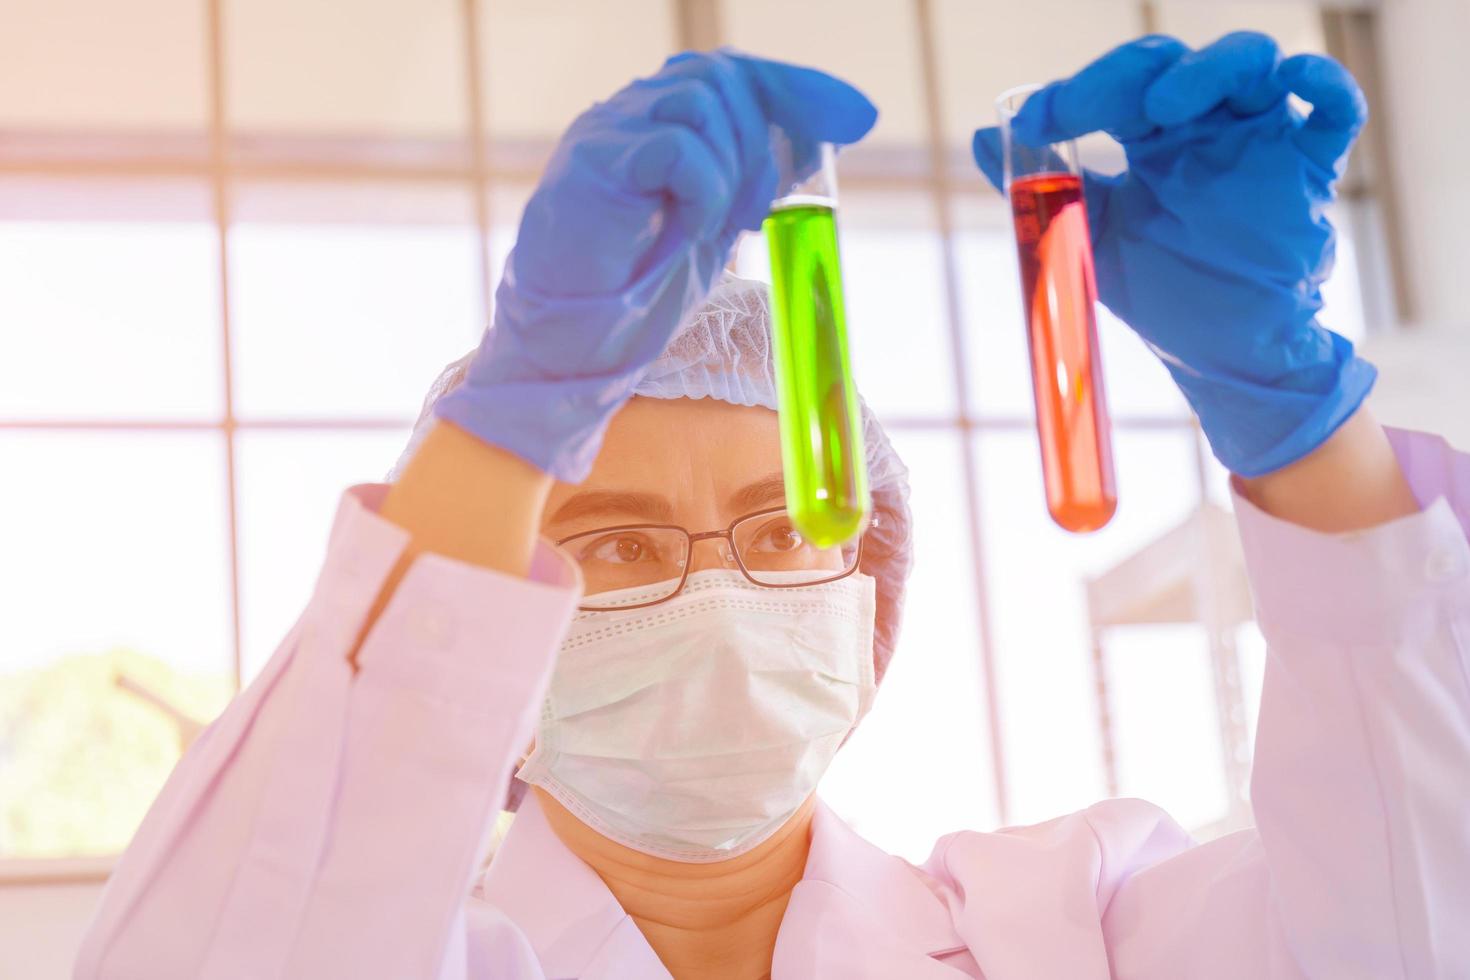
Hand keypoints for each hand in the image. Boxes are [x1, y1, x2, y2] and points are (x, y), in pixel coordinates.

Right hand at [434, 51, 875, 481]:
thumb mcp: (708, 224)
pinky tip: (695, 229)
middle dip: (765, 136)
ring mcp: (606, 132)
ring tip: (723, 224)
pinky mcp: (594, 164)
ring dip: (733, 164)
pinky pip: (677, 146)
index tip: (858, 118)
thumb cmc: (632, 292)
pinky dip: (705, 188)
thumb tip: (814, 147)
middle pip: (720, 75)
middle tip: (760, 209)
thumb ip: (746, 179)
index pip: (734, 73)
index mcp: (653, 122)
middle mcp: (626, 114)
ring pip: (699, 99)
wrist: (570, 344)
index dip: (799, 89)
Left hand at [973, 33, 1376, 476]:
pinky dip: (1320, 84)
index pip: (1117, 88)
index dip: (1076, 93)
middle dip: (1125, 75)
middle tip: (1085, 106)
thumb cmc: (1166, 293)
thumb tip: (985, 139)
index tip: (1036, 122)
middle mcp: (1207, 126)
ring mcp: (1261, 140)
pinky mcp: (1310, 166)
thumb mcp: (1092, 237)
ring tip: (1162, 104)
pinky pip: (1332, 109)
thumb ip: (1043, 189)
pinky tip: (1293, 79)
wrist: (1222, 355)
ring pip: (1250, 64)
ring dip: (1209, 68)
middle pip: (1173, 65)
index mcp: (1154, 137)